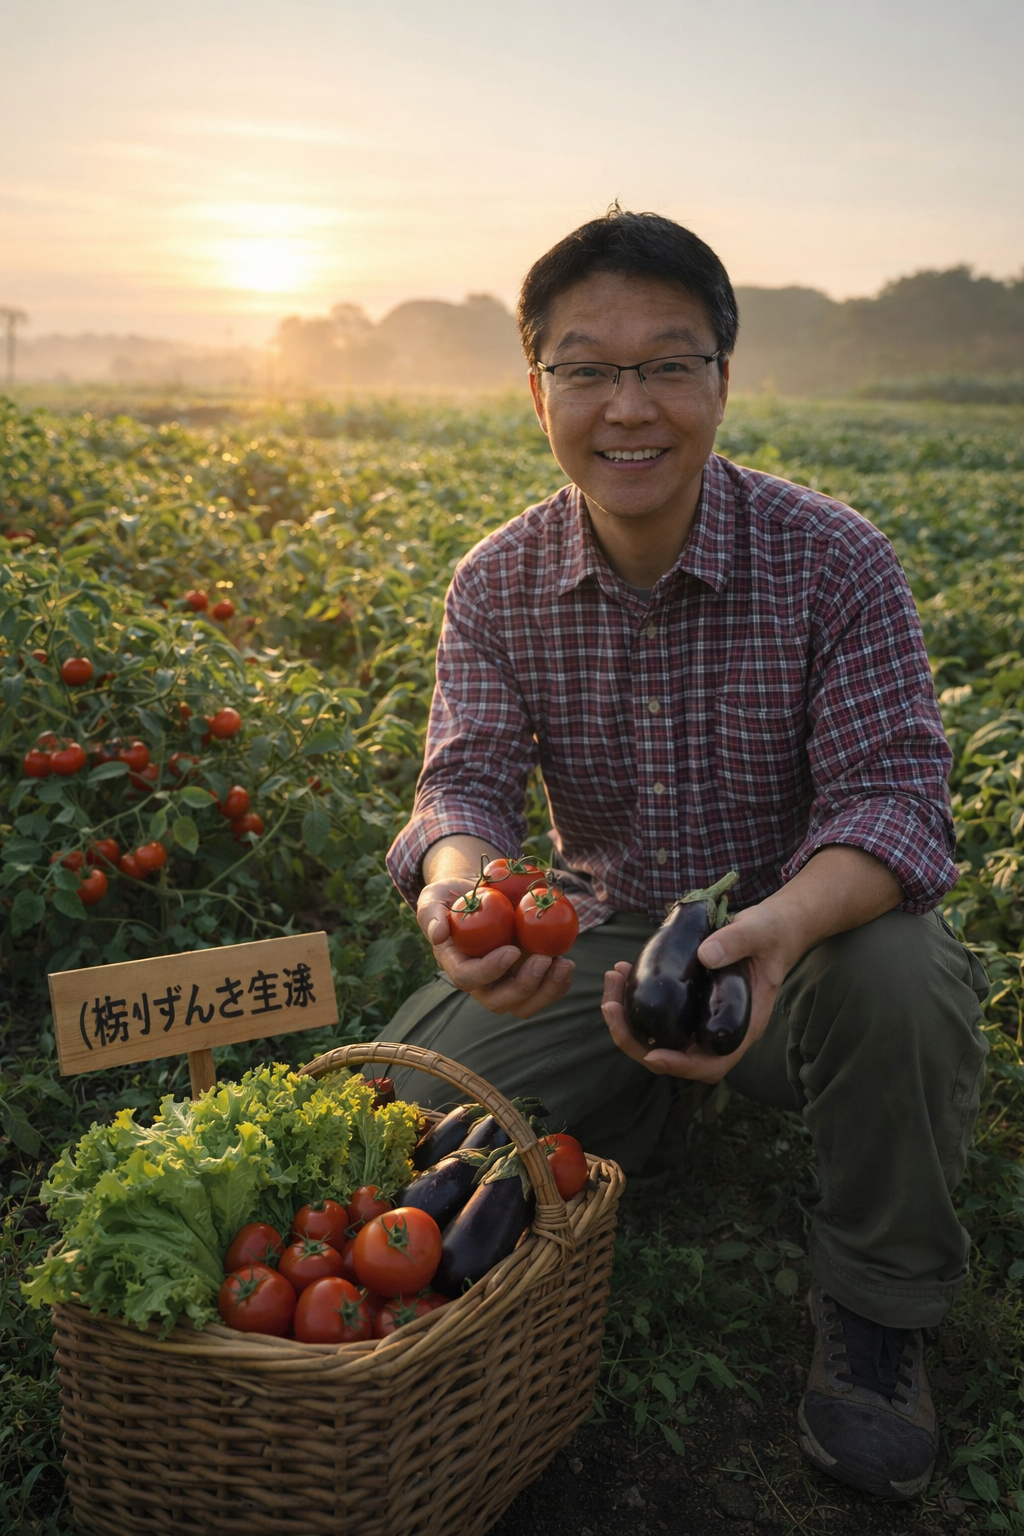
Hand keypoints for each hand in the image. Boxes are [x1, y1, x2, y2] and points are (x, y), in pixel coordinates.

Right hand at [417, 876, 574, 1018]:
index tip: (513, 950)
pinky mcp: (526, 977)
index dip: (490, 970)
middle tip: (545, 960)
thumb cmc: (453, 898)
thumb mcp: (434, 897)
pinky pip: (542, 993)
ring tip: (564, 964)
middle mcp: (481, 982)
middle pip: (499, 1001)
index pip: (468, 978)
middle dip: (525, 987)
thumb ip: (430, 913)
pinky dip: (558, 984)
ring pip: (524, 1005)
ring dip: (547, 991)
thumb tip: (438, 934)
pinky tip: (567, 962)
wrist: (478, 897)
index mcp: (456, 965)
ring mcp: (505, 982)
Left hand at [600, 900, 794, 1082]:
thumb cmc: (771, 935)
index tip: (654, 1054)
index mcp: (740, 1025)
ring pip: (658, 1035)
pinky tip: (623, 971)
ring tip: (612, 979)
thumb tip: (705, 956)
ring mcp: (699, 1017)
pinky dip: (634, 999)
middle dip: (634, 1039)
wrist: (770, 929)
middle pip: (673, 1054)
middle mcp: (715, 1028)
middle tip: (610, 1006)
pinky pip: (656, 1013)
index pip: (712, 1063)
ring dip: (627, 1017)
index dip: (682, 1066)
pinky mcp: (686, 1003)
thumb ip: (737, 941)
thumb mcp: (759, 932)